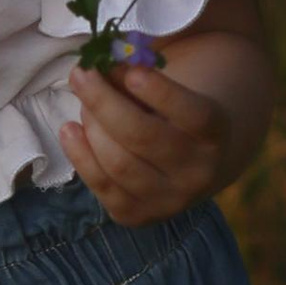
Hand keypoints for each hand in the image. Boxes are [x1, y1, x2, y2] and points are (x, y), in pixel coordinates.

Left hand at [59, 53, 233, 225]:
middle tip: (82, 74)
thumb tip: (100, 68)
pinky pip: (102, 185)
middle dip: (104, 101)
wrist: (194, 165)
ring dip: (91, 127)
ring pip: (118, 163)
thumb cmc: (175, 114)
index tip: (130, 70)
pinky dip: (79, 155)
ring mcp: (169, 200)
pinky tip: (69, 130)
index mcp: (216, 133)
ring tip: (83, 104)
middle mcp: (198, 172)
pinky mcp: (138, 216)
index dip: (161, 92)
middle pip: (143, 136)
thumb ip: (140, 76)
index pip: (193, 114)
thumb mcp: (173, 89)